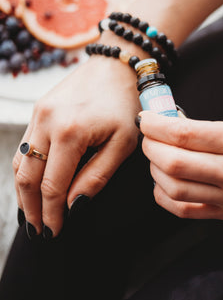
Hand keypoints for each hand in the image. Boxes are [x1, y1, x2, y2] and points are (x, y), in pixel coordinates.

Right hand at [12, 55, 139, 236]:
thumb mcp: (122, 144)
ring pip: (20, 162)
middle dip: (31, 209)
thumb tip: (73, 206)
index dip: (51, 213)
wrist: (116, 67)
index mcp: (70, 132)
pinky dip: (24, 170)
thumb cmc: (126, 106)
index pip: (52, 186)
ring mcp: (38, 114)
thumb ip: (96, 177)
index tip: (55, 232)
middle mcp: (47, 122)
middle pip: (28, 178)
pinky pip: (24, 145)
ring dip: (23, 192)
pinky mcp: (38, 110)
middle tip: (38, 231)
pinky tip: (30, 185)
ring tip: (30, 214)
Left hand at [140, 112, 222, 220]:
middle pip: (174, 163)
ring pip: (173, 188)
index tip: (146, 119)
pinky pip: (183, 210)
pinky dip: (164, 194)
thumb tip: (171, 126)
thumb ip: (208, 129)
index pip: (186, 134)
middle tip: (148, 136)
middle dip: (150, 146)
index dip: (156, 125)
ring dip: (154, 169)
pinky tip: (164, 181)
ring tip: (156, 156)